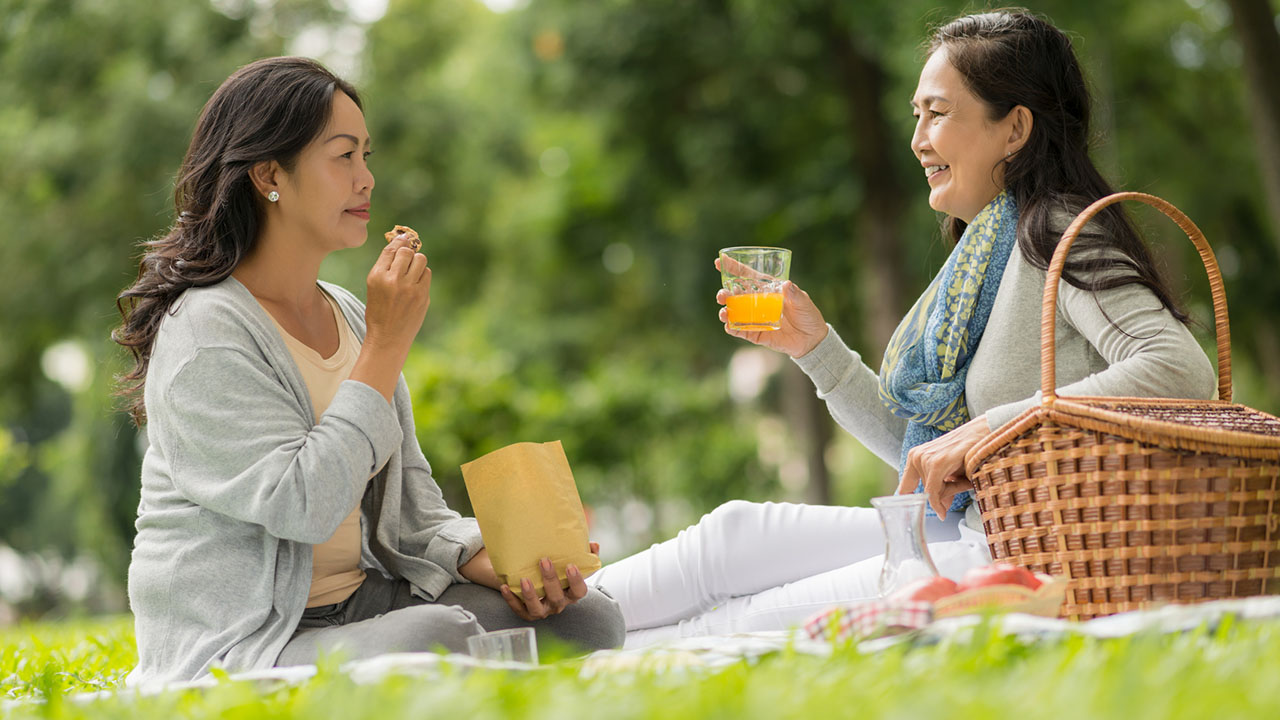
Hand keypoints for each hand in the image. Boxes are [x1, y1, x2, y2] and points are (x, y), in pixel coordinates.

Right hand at [363, 233, 429, 351]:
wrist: (388, 338)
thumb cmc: (379, 311)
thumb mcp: (374, 287)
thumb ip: (386, 267)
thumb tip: (402, 242)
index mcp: (376, 277)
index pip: (391, 250)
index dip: (398, 242)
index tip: (403, 238)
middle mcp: (393, 280)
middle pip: (407, 252)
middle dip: (408, 252)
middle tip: (406, 260)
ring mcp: (410, 288)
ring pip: (421, 259)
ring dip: (417, 262)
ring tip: (411, 272)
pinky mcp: (422, 296)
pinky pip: (427, 273)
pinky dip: (422, 275)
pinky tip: (416, 283)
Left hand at [500, 542, 600, 620]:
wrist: (536, 581)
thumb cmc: (557, 571)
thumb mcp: (571, 563)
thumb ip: (585, 554)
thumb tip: (594, 545)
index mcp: (571, 593)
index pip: (579, 592)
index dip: (576, 581)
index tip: (571, 566)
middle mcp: (558, 604)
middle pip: (557, 597)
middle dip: (551, 580)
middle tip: (544, 561)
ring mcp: (542, 610)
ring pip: (537, 609)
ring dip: (531, 594)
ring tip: (524, 579)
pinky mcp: (526, 613)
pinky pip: (518, 609)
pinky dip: (511, 599)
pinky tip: (505, 587)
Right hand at [715, 258, 828, 357]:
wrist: (812, 339)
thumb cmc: (808, 315)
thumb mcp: (803, 301)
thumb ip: (795, 294)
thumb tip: (787, 284)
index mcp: (767, 289)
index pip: (747, 276)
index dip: (733, 268)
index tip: (719, 261)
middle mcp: (758, 303)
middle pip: (736, 295)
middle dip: (724, 294)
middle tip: (722, 295)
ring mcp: (755, 318)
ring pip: (734, 313)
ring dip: (726, 311)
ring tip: (724, 312)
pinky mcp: (756, 334)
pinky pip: (741, 331)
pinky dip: (733, 328)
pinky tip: (729, 326)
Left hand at [896, 415, 991, 518]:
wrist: (986, 432)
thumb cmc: (969, 452)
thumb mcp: (951, 475)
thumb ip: (942, 491)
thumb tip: (940, 511)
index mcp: (915, 457)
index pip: (904, 488)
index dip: (906, 505)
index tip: (909, 519)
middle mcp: (916, 456)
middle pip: (923, 492)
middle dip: (940, 497)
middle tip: (956, 489)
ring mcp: (925, 458)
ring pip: (930, 493)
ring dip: (947, 495)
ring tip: (962, 478)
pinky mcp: (936, 463)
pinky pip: (932, 492)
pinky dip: (937, 504)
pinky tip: (943, 511)